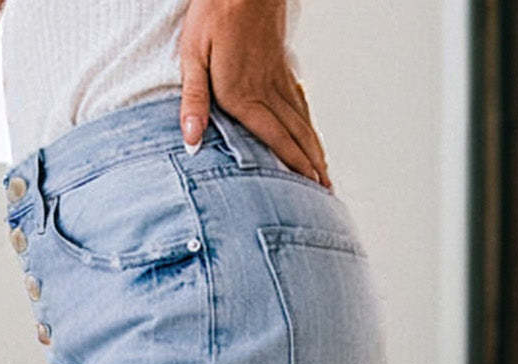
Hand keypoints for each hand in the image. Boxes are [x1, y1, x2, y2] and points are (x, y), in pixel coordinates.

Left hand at [179, 0, 331, 187]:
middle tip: (326, 192)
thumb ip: (193, 100)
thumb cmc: (214, 12)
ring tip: (325, 172)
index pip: (274, 139)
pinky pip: (299, 100)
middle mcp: (266, 90)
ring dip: (314, 149)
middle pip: (295, 135)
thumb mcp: (193, 56)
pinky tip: (311, 132)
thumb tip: (191, 140)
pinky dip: (308, 122)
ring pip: (301, 120)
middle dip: (311, 166)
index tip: (309, 188)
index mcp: (243, 95)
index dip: (293, 166)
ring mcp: (277, 76)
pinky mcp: (280, 63)